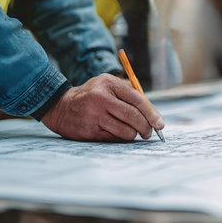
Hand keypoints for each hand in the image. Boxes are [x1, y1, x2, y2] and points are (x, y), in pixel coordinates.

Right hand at [41, 74, 163, 141]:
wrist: (61, 107)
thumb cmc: (92, 95)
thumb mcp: (108, 85)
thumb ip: (129, 93)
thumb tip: (152, 111)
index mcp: (108, 84)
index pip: (137, 99)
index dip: (151, 113)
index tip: (160, 124)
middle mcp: (101, 98)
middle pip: (133, 117)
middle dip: (146, 128)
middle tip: (149, 133)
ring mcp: (94, 116)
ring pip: (126, 131)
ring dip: (133, 135)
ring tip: (132, 132)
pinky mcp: (89, 131)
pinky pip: (114, 139)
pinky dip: (120, 138)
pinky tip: (117, 133)